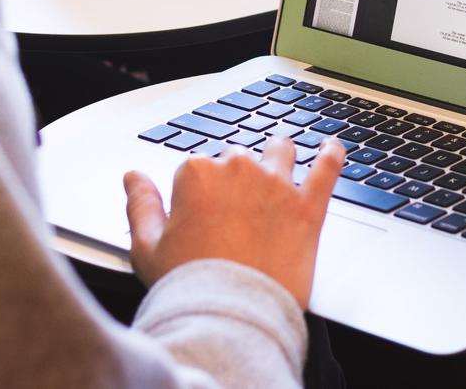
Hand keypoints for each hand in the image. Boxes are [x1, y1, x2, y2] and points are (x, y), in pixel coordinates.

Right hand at [124, 137, 344, 308]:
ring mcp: (276, 185)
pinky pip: (327, 167)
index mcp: (197, 175)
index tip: (199, 218)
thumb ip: (140, 204)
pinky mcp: (308, 205)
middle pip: (238, 159)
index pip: (197, 168)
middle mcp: (238, 170)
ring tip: (278, 168)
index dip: (198, 194)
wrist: (232, 318)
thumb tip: (133, 177)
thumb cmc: (189, 286)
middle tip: (233, 215)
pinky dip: (331, 154)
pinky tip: (331, 147)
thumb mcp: (147, 248)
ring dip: (278, 157)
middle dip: (235, 180)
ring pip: (280, 151)